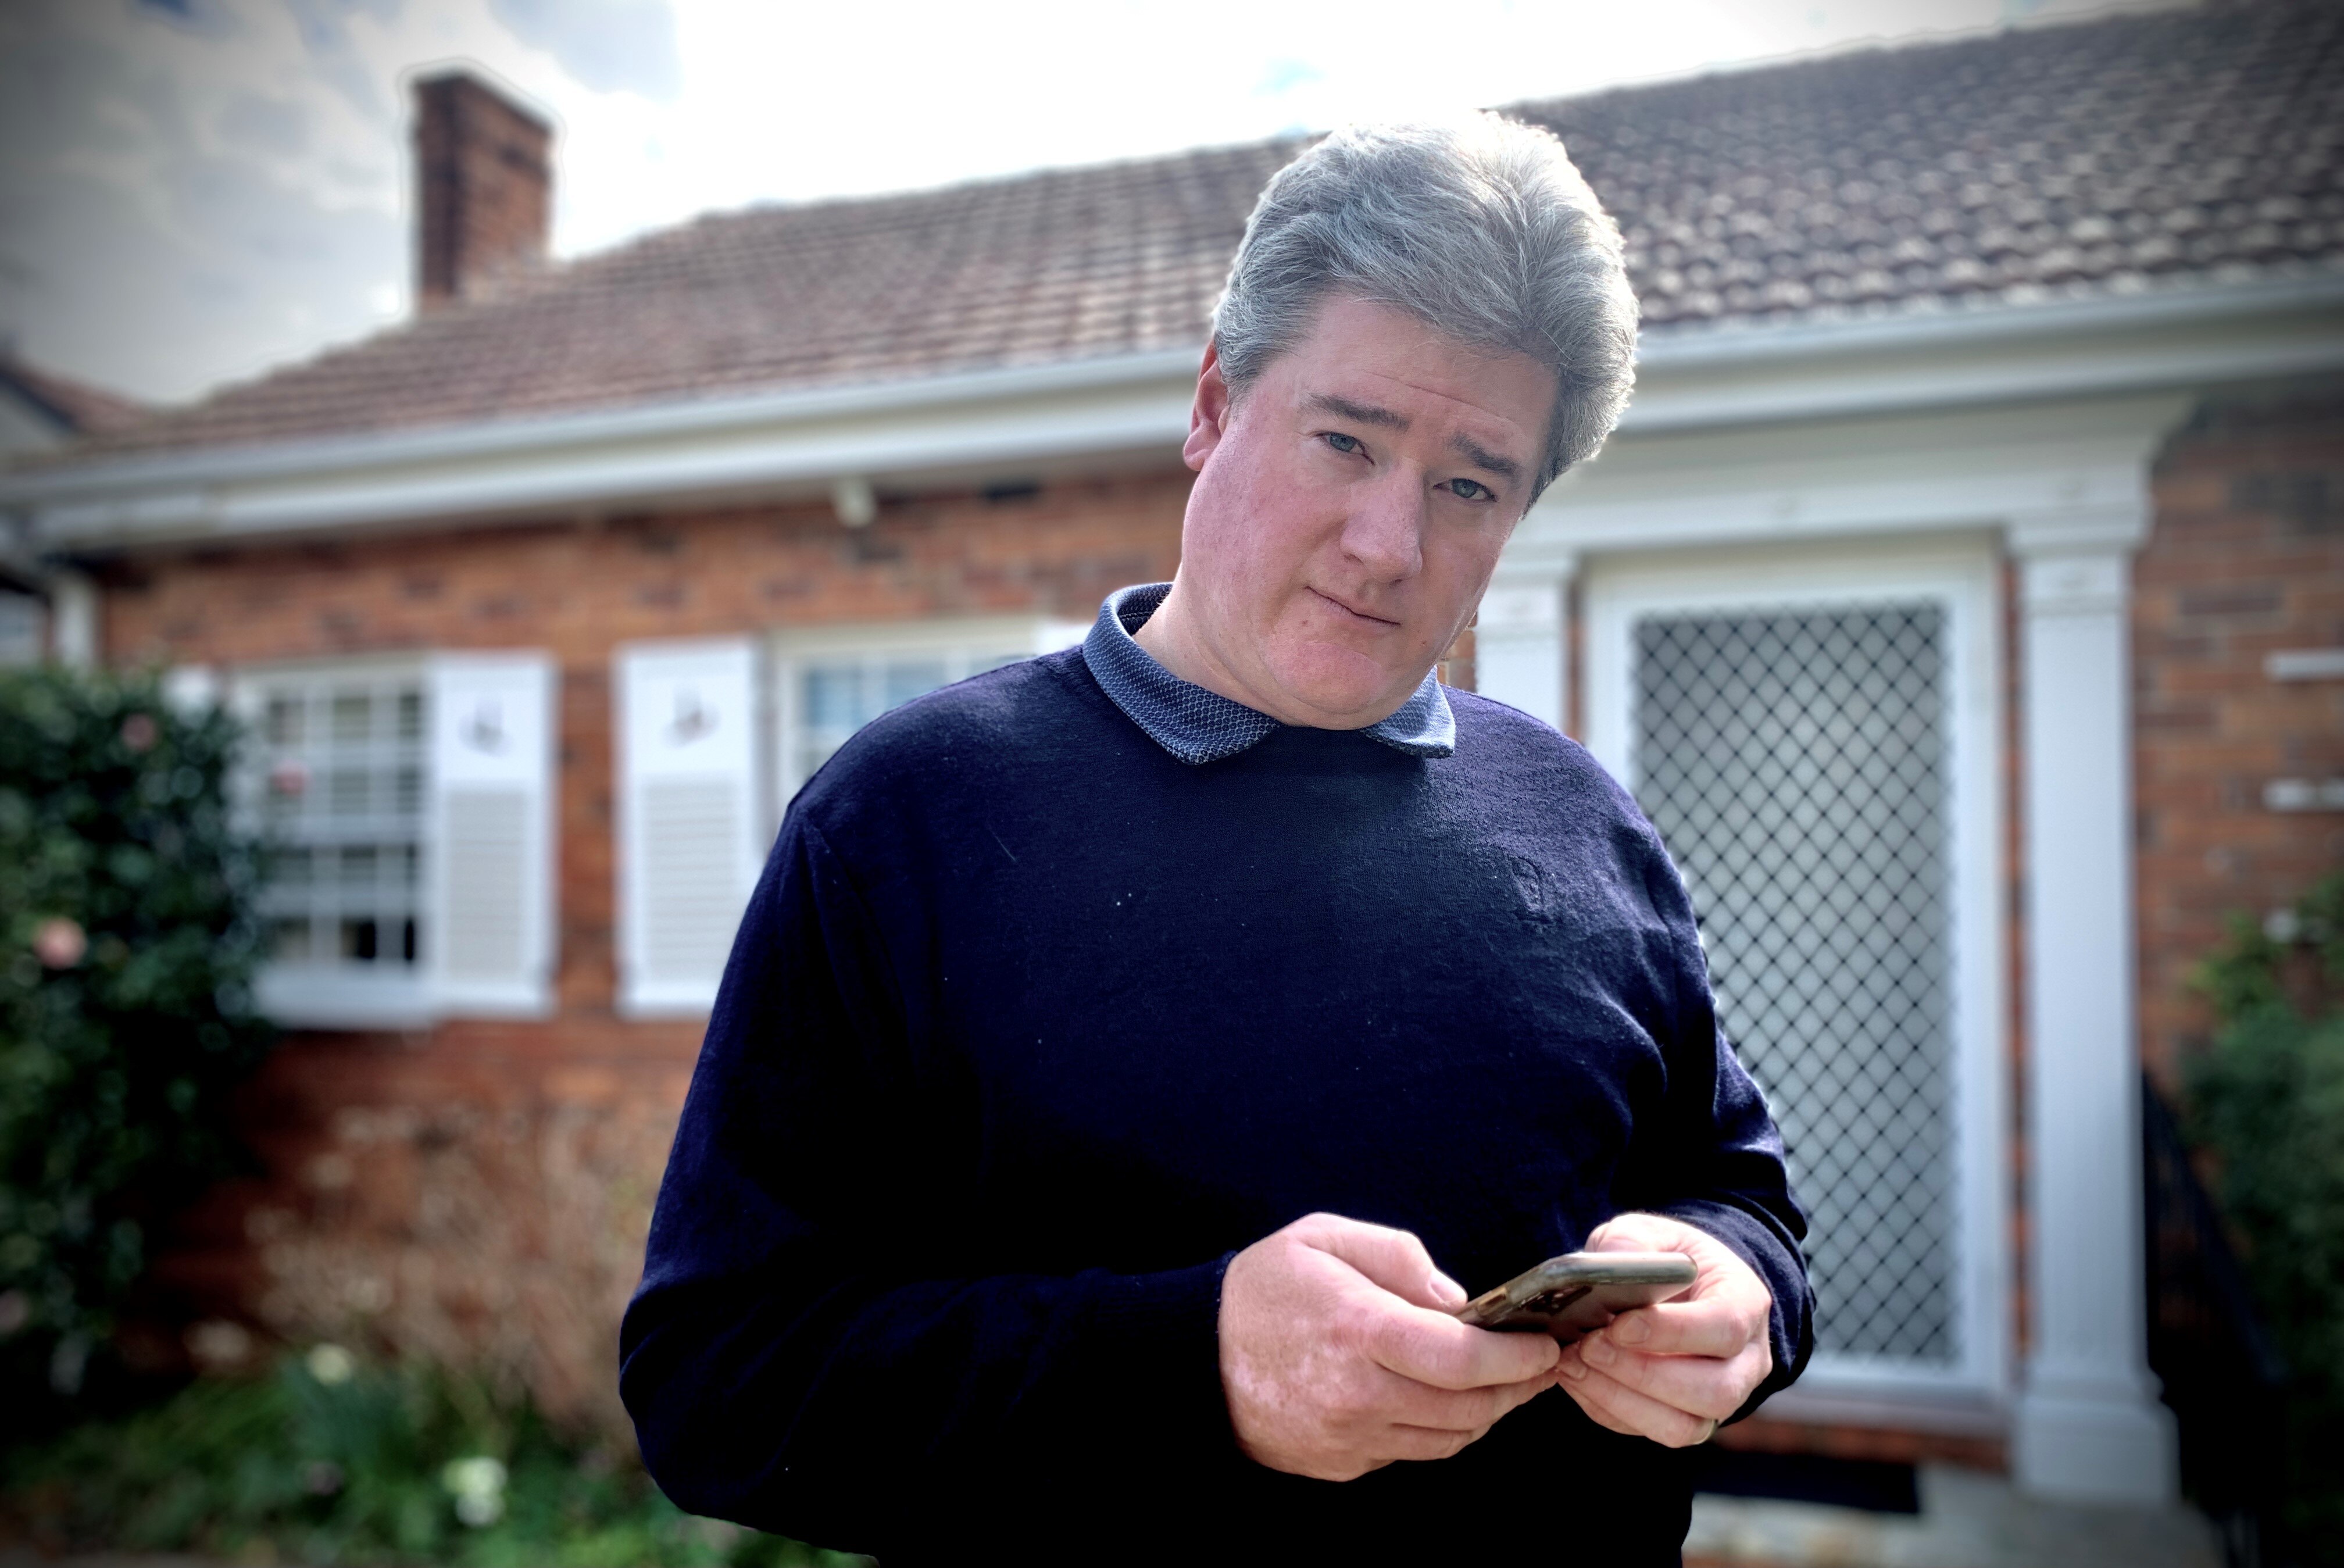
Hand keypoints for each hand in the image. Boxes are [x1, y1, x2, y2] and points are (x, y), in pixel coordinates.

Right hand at [1218, 1212, 1560, 1480]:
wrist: (1194, 1355)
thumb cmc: (1266, 1287)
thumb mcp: (1325, 1238)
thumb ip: (1398, 1257)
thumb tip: (1459, 1300)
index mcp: (1358, 1330)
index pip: (1462, 1359)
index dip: (1515, 1357)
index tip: (1544, 1344)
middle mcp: (1356, 1393)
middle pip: (1466, 1408)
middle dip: (1515, 1388)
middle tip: (1538, 1366)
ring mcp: (1347, 1437)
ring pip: (1446, 1439)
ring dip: (1484, 1413)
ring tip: (1501, 1383)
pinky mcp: (1339, 1464)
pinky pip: (1409, 1454)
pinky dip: (1439, 1430)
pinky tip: (1445, 1401)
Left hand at [1552, 1212, 1773, 1446]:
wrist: (1679, 1288)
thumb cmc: (1668, 1259)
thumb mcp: (1651, 1232)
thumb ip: (1632, 1241)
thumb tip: (1611, 1264)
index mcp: (1746, 1303)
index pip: (1724, 1328)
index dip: (1671, 1333)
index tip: (1618, 1326)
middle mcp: (1747, 1361)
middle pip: (1713, 1390)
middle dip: (1642, 1374)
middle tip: (1587, 1347)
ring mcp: (1723, 1398)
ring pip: (1685, 1426)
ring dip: (1621, 1399)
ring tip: (1572, 1364)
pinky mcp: (1689, 1420)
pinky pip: (1652, 1432)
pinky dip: (1608, 1409)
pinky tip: (1575, 1377)